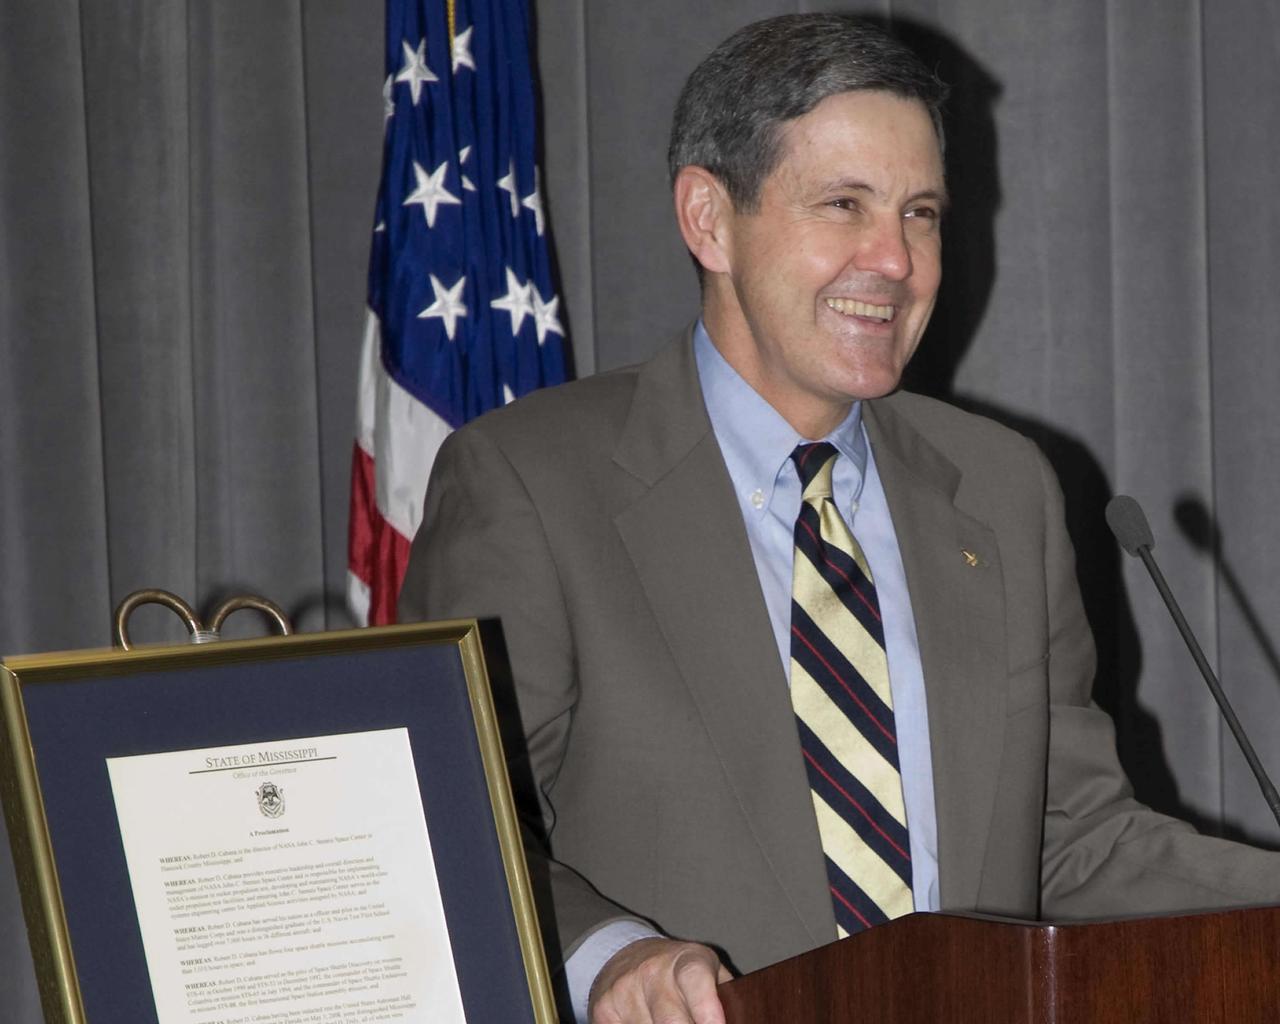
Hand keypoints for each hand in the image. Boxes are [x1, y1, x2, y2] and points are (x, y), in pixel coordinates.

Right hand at [588, 937, 732, 1023]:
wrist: (627, 956)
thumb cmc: (680, 974)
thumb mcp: (707, 972)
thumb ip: (725, 997)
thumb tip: (743, 1020)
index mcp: (687, 960)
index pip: (695, 980)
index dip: (706, 1008)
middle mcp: (653, 970)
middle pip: (671, 1021)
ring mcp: (625, 989)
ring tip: (666, 1023)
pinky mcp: (604, 1009)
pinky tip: (646, 1023)